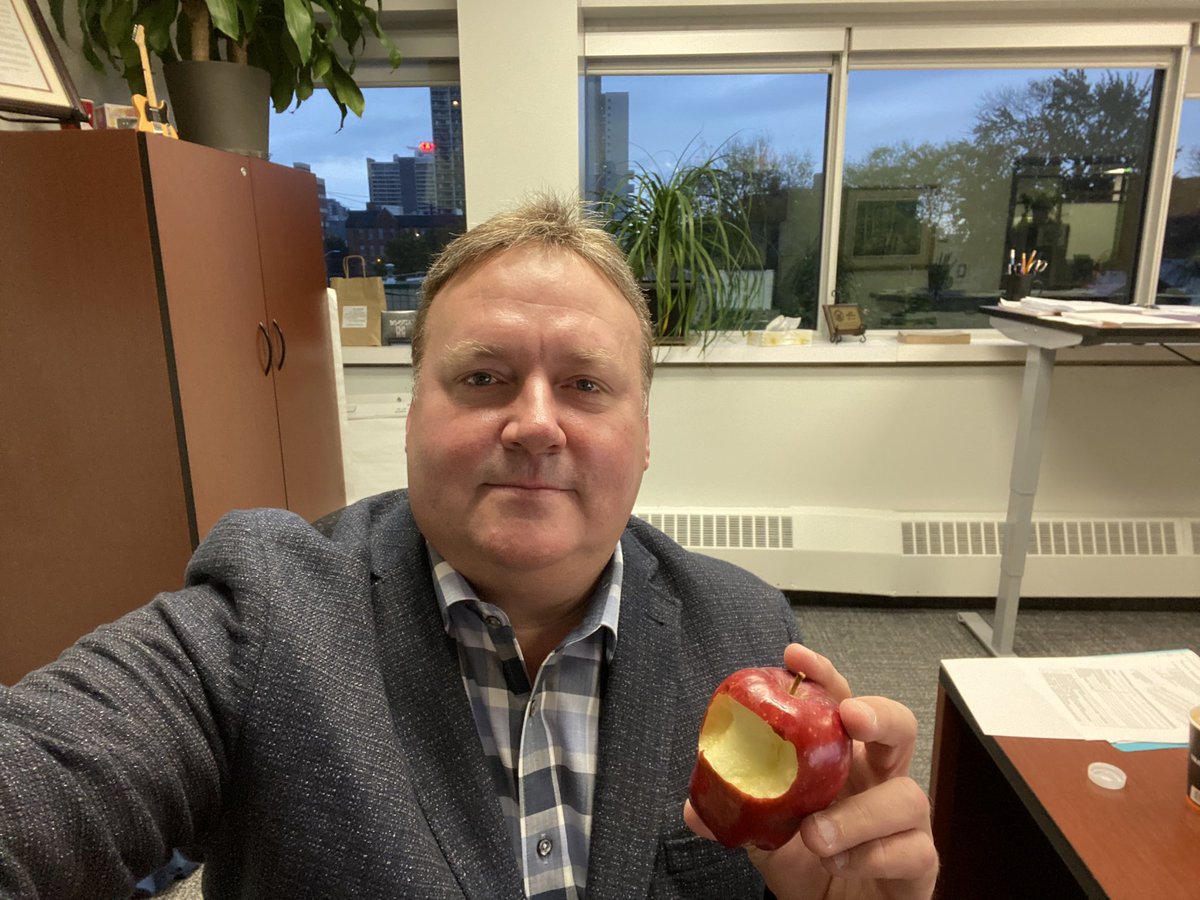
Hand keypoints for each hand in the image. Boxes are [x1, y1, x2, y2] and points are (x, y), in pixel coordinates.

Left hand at [684, 644, 937, 899]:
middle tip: (848, 717)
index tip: (794, 656)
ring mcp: (906, 822)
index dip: (822, 677)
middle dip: (878, 713)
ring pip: (906, 796)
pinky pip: (913, 850)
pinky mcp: (919, 865)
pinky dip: (873, 854)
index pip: (839, 704)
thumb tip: (693, 809)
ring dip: (857, 814)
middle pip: (899, 727)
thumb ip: (736, 814)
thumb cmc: (811, 866)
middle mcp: (879, 782)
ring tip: (816, 835)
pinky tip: (841, 861)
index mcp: (843, 762)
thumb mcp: (764, 837)